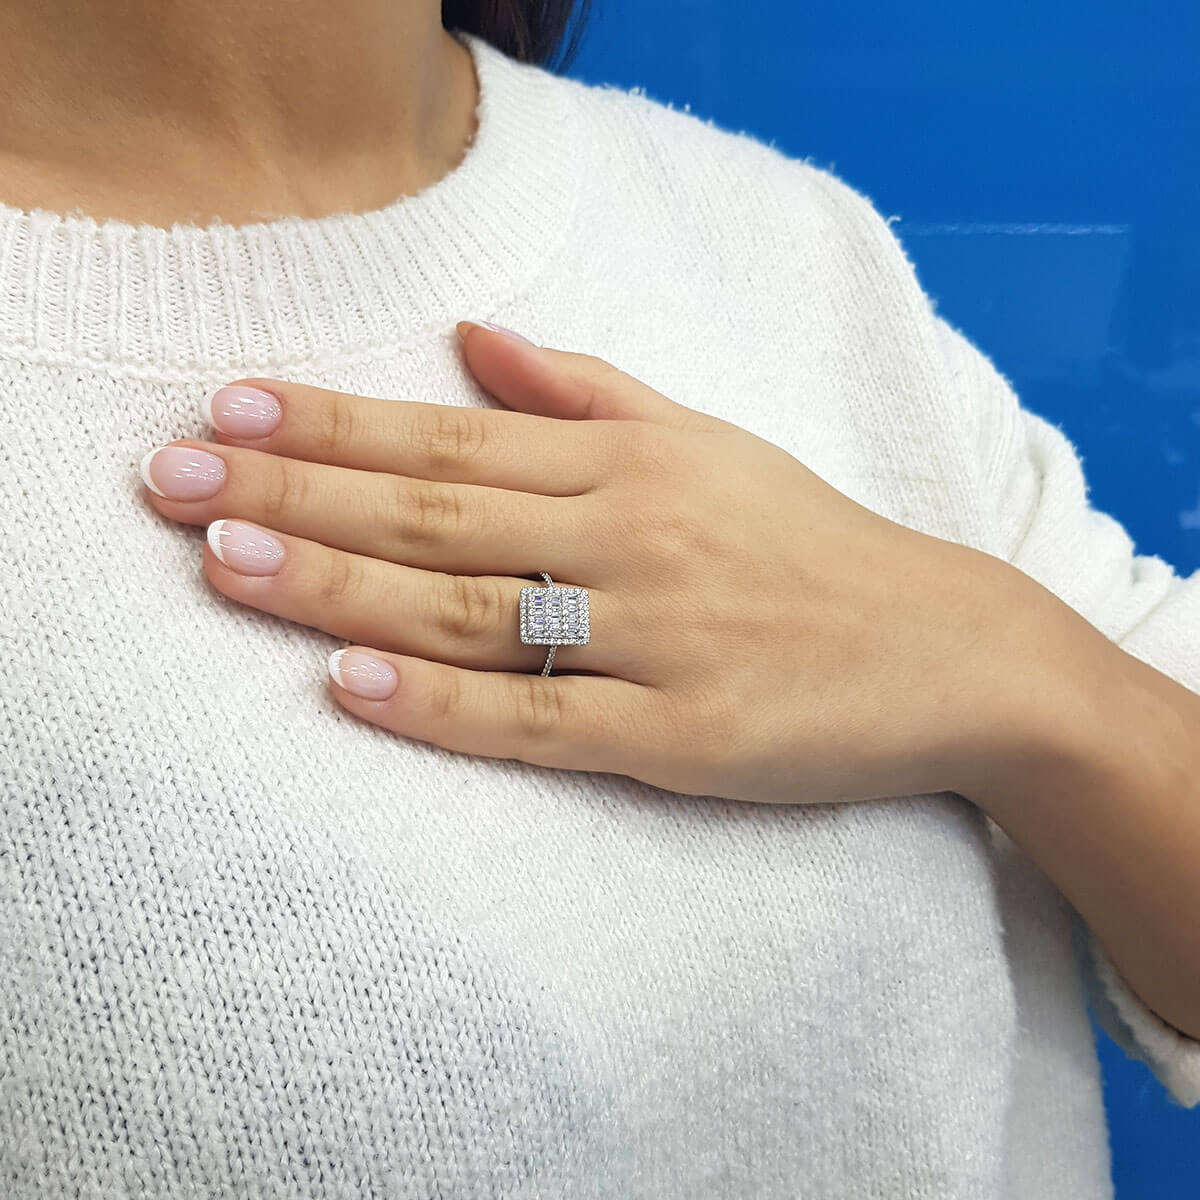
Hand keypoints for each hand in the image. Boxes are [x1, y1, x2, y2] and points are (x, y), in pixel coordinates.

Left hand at [138, 321, 1026, 805]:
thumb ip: (589, 391)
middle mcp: (633, 538)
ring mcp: (655, 640)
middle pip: (437, 513)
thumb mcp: (710, 443)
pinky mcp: (681, 736)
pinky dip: (442, 705)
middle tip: (173, 481)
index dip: (335, 424)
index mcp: (633, 464)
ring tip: (225, 566)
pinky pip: (540, 720)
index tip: (229, 409)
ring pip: (469, 610)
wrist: (946, 647)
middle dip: (296, 495)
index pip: (453, 436)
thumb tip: (474, 339)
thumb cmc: (814, 545)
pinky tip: (352, 685)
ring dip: (341, 587)